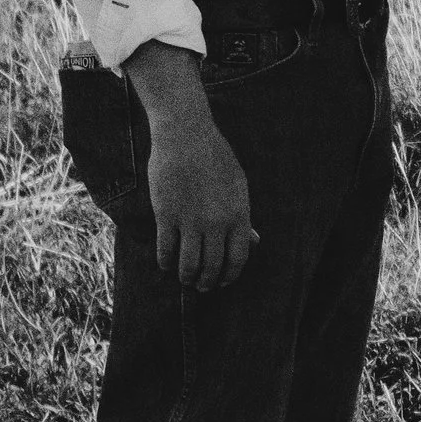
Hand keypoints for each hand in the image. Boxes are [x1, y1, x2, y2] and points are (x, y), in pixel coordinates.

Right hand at [126, 47, 254, 288]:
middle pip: (213, 267)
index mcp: (238, 215)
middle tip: (202, 287)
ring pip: (189, 264)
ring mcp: (190, 220)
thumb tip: (254, 242)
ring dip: (187, 278)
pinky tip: (166, 264)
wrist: (185, 134)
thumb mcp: (238, 185)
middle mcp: (216, 223)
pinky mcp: (166, 215)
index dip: (230, 276)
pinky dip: (166, 263)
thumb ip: (244, 217)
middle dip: (207, 282)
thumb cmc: (215, 157)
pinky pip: (166, 250)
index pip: (238, 259)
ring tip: (185, 280)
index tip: (223, 282)